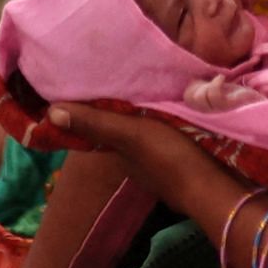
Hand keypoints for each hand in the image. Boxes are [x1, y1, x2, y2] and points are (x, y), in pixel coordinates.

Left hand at [48, 104, 241, 229]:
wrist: (216, 188)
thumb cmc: (170, 158)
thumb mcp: (131, 136)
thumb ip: (97, 123)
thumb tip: (51, 112)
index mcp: (124, 155)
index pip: (105, 130)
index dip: (100, 111)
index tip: (98, 85)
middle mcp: (141, 164)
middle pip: (129, 133)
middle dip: (128, 113)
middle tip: (129, 79)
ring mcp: (167, 167)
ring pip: (153, 137)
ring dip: (153, 119)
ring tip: (156, 89)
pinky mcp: (191, 163)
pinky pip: (175, 139)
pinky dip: (174, 125)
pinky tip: (183, 110)